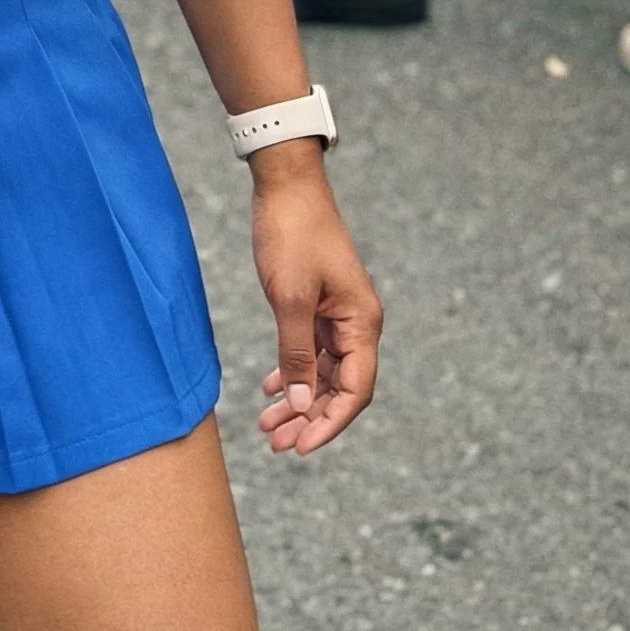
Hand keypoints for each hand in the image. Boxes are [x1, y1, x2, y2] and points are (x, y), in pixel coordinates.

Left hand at [250, 147, 380, 455]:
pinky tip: (271, 390)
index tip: (300, 448)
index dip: (330, 423)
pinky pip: (311, 350)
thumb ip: (297, 354)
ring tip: (268, 426)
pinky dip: (293, 371)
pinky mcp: (318, 303)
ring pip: (323, 372)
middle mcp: (357, 322)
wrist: (284, 182)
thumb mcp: (289, 299)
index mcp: (361, 322)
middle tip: (276, 444)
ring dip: (299, 400)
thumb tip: (303, 406)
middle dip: (310, 419)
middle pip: (340, 387)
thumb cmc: (291, 233)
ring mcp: (337, 313)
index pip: (355, 390)